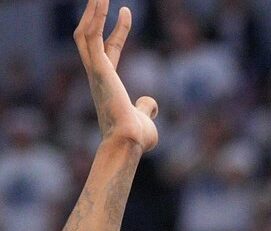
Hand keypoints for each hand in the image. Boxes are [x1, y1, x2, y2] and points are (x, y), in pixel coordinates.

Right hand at [76, 0, 157, 151]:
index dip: (118, 30)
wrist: (129, 141)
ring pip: (85, 33)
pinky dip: (95, 19)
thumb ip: (146, 107)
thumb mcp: (144, 117)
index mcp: (107, 82)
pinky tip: (101, 3)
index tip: (127, 11)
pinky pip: (92, 38)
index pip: (109, 48)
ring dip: (91, 12)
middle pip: (89, 37)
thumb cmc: (136, 136)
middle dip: (94, 15)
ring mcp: (95, 71)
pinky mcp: (98, 69)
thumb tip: (150, 104)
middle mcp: (96, 74)